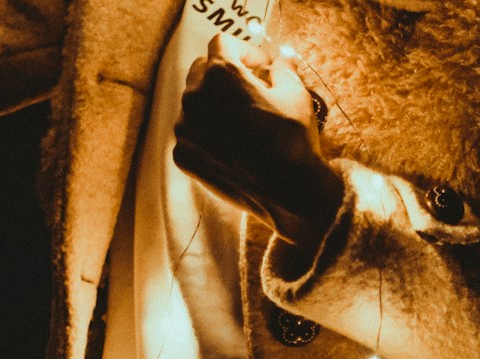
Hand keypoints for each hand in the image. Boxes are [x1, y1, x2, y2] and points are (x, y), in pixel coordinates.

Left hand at [174, 33, 343, 252]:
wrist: (288, 194)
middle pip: (202, 70)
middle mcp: (194, 97)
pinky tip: (232, 145)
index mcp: (220, 75)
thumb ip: (283, 70)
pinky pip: (191, 133)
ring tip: (241, 121)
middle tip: (251, 91)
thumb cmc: (293, 142)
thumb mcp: (295, 96)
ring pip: (194, 102)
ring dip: (214, 104)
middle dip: (225, 75)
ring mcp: (185, 129)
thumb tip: (281, 62)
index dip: (245, 50)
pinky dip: (207, 134)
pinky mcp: (183, 156)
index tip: (260, 66)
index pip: (222, 43)